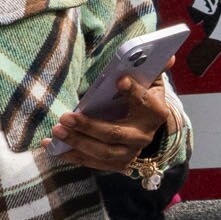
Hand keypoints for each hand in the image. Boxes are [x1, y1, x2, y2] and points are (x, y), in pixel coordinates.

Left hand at [50, 75, 182, 171]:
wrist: (146, 128)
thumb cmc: (143, 99)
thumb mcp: (151, 83)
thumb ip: (154, 69)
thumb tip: (168, 55)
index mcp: (155, 113)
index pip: (144, 102)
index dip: (134, 92)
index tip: (120, 80)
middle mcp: (144, 136)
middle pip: (115, 133)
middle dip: (89, 126)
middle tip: (66, 117)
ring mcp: (130, 154)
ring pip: (102, 152)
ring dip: (77, 142)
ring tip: (57, 131)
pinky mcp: (117, 164)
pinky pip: (92, 162)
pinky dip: (71, 156)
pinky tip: (52, 147)